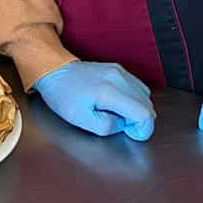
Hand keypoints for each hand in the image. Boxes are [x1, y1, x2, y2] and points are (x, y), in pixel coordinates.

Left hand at [34, 60, 155, 140]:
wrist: (54, 70)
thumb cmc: (63, 94)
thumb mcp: (80, 119)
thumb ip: (106, 126)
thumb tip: (122, 124)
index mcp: (109, 91)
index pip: (145, 113)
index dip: (142, 129)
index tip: (130, 133)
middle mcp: (118, 78)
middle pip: (148, 105)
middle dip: (140, 121)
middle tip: (121, 126)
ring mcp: (119, 71)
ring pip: (145, 96)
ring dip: (138, 109)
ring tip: (118, 115)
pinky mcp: (118, 69)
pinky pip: (137, 87)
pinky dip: (134, 99)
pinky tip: (118, 104)